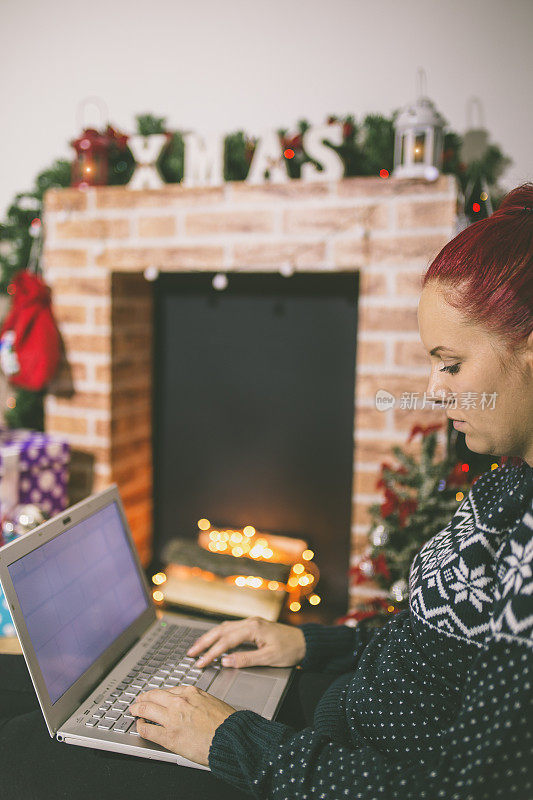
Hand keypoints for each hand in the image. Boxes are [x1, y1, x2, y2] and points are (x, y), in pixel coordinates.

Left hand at [128, 686, 235, 766]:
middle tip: (138, 701)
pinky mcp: (168, 736)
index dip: (158, 695)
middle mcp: (179, 702)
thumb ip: (196, 700)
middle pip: (153, 696)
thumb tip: (189, 704)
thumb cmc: (226, 723)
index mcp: (190, 692)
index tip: (155, 697)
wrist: (230, 738)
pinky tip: (140, 726)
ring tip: (134, 711)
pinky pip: (147, 730)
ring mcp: (172, 718)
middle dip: (143, 698)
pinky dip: (140, 727)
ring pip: (146, 709)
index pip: (167, 691)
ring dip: (137, 710)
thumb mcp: (211, 701)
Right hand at [186, 615, 306, 668]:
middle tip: (190, 653)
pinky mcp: (253, 626)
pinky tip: (214, 640)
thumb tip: (225, 661)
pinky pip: (231, 628)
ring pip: (224, 628)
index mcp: (253, 628)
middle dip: (204, 642)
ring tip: (197, 647)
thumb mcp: (269, 659)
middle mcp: (250, 622)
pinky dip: (219, 635)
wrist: (305, 642)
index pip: (226, 641)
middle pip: (221, 631)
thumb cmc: (290, 650)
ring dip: (210, 637)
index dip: (211, 653)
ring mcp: (251, 622)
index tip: (200, 663)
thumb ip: (246, 659)